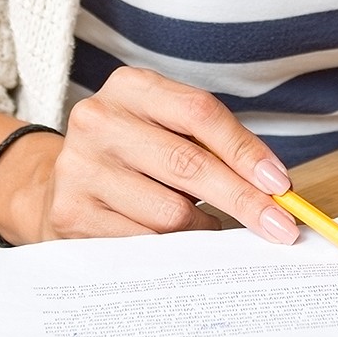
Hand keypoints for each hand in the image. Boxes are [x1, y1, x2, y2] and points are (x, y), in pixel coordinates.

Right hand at [0, 66, 301, 245]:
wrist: (56, 186)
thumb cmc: (133, 157)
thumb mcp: (166, 130)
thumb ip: (213, 146)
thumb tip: (273, 189)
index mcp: (130, 87)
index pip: (200, 112)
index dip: (245, 150)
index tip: (280, 184)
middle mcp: (98, 119)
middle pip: (188, 162)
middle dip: (243, 199)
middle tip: (280, 226)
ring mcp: (79, 167)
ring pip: (169, 212)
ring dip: (202, 227)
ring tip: (205, 225)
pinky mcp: (72, 214)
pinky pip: (144, 243)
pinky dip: (172, 249)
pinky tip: (174, 242)